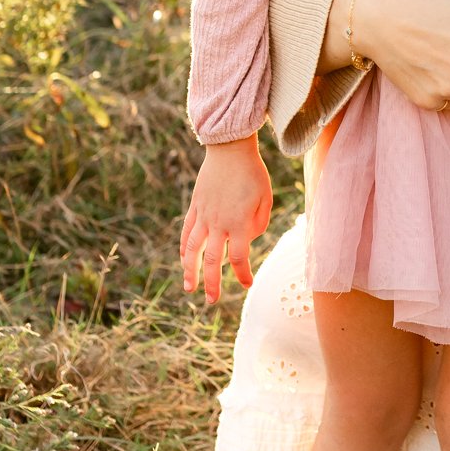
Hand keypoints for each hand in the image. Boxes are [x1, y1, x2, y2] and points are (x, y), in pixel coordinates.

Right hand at [181, 135, 271, 304]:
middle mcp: (219, 223)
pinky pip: (187, 232)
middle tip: (211, 301)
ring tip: (188, 287)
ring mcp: (204, 215)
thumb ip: (258, 224)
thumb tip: (246, 239)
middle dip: (212, 283)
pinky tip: (183, 260)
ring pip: (193, 249)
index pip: (239, 258)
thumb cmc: (253, 174)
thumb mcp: (266, 199)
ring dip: (190, 270)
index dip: (242, 275)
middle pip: (213, 260)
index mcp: (240, 223)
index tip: (245, 284)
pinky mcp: (195, 206)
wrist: (230, 149)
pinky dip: (184, 248)